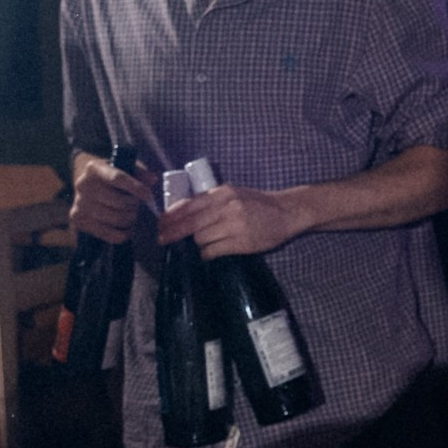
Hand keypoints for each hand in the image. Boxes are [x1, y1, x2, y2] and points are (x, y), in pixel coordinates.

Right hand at [70, 154, 153, 243]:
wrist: (88, 186)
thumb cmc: (111, 176)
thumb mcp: (124, 167)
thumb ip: (139, 173)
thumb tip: (152, 180)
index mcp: (94, 168)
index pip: (117, 179)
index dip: (135, 188)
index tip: (148, 195)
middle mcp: (83, 185)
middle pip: (118, 201)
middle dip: (134, 205)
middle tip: (138, 204)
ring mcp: (79, 204)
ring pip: (115, 218)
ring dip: (130, 219)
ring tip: (132, 214)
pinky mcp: (78, 220)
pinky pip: (108, 234)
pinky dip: (123, 233)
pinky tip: (127, 228)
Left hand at [162, 183, 302, 258]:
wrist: (286, 212)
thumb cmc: (258, 203)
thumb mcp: (233, 194)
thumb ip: (211, 201)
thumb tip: (182, 211)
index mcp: (223, 193)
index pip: (189, 205)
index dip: (172, 217)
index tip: (161, 224)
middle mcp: (227, 207)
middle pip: (190, 224)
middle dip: (173, 233)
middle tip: (161, 239)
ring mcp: (234, 225)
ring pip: (200, 239)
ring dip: (196, 244)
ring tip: (200, 245)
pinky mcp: (241, 243)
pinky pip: (212, 251)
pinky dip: (207, 254)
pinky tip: (209, 253)